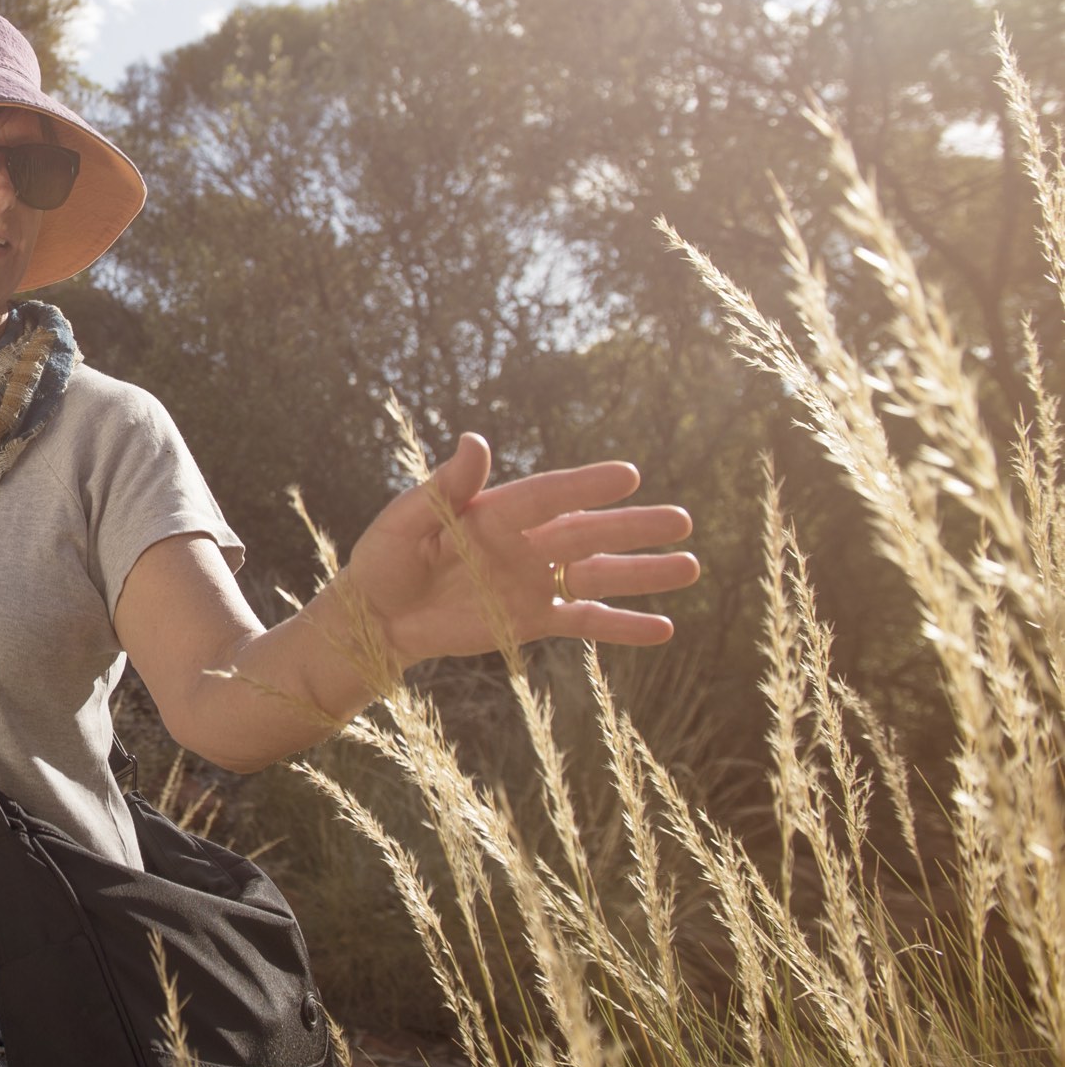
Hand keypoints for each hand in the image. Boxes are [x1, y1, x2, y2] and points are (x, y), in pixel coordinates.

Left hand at [346, 434, 698, 666]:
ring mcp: (532, 582)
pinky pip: (585, 620)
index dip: (587, 486)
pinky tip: (663, 628)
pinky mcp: (532, 621)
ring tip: (690, 567)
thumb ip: (446, 486)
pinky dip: (621, 626)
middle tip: (683, 520)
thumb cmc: (385, 559)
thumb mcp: (407, 520)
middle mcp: (524, 543)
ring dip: (642, 573)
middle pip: (587, 533)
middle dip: (633, 528)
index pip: (549, 495)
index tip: (629, 475)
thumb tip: (474, 438)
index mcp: (495, 512)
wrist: (376, 618)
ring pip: (597, 575)